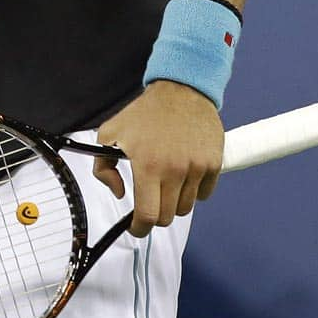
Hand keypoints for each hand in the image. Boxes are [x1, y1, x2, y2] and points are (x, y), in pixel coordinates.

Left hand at [93, 80, 223, 236]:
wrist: (181, 90)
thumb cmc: (147, 112)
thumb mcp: (111, 132)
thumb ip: (103, 167)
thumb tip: (119, 192)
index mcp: (148, 165)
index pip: (148, 216)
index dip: (139, 228)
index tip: (136, 227)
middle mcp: (175, 170)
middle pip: (167, 217)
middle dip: (155, 213)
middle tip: (150, 199)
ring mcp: (197, 168)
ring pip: (185, 207)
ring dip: (174, 201)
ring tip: (167, 179)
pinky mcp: (213, 164)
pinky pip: (204, 194)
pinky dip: (193, 191)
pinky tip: (184, 173)